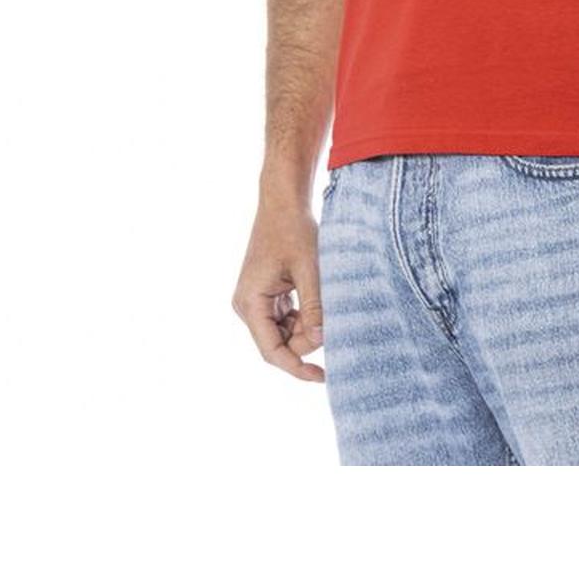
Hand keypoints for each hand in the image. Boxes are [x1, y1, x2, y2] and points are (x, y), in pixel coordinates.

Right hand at [232, 193, 326, 381]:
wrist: (283, 201)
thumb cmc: (294, 230)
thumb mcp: (309, 269)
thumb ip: (314, 307)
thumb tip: (321, 341)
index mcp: (250, 303)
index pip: (271, 351)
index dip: (296, 367)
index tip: (322, 377)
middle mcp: (246, 306)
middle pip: (278, 343)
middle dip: (306, 339)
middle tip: (332, 322)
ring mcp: (254, 300)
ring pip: (283, 332)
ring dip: (306, 327)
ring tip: (325, 303)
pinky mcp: (264, 294)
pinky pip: (283, 318)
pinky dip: (303, 316)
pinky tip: (317, 300)